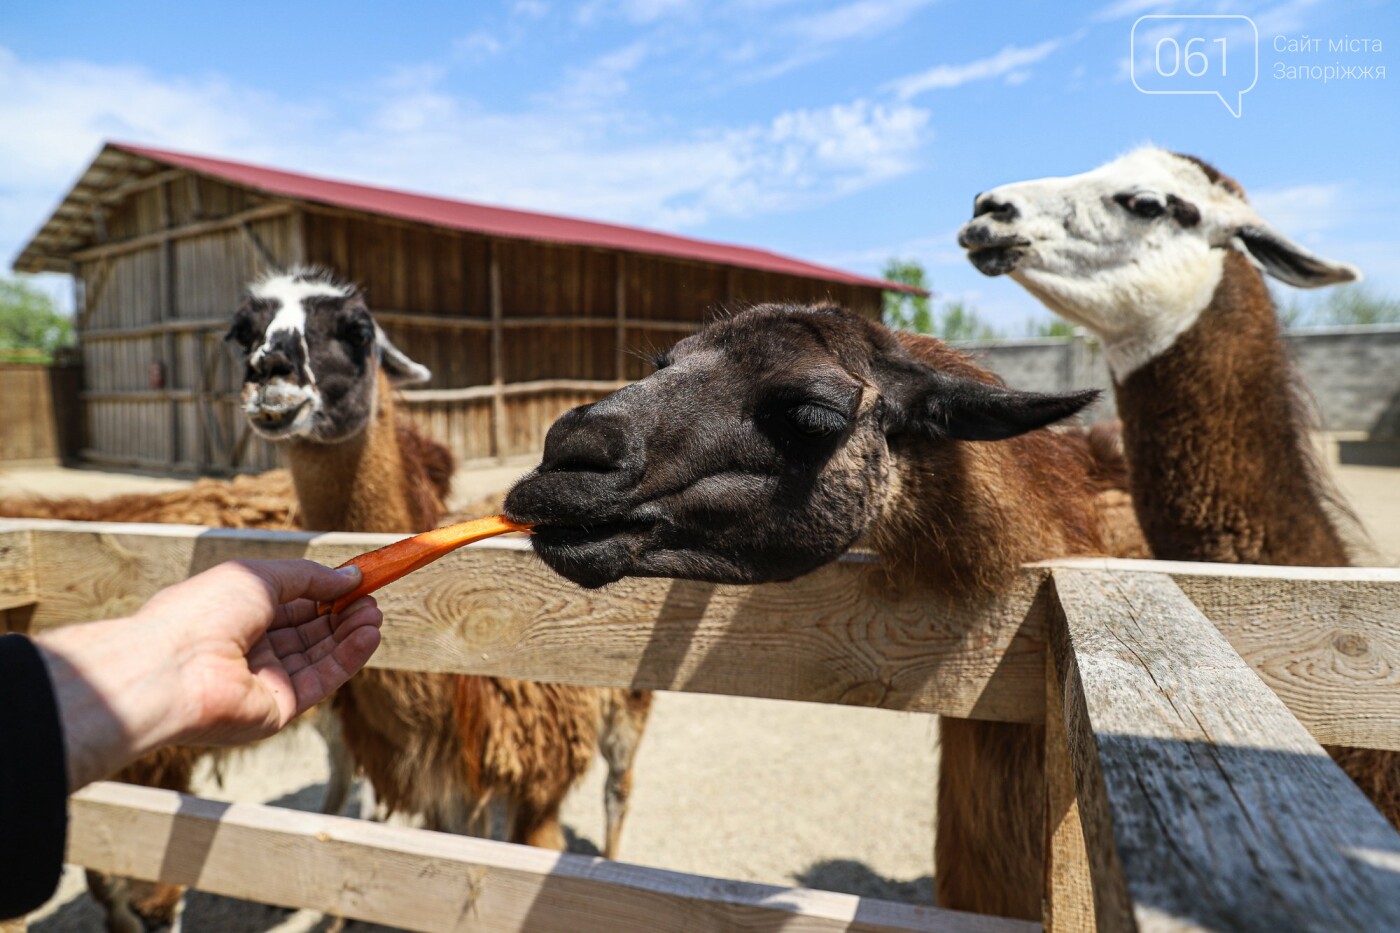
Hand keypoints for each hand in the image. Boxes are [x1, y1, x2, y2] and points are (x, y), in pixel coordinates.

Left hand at [141, 560, 383, 746]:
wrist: (170, 669)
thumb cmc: (203, 612)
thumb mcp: (260, 577)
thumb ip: (309, 578)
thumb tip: (351, 576)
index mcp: (236, 615)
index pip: (291, 605)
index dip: (325, 594)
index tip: (358, 582)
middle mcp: (250, 649)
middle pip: (308, 631)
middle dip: (342, 614)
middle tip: (372, 600)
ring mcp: (264, 681)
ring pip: (318, 655)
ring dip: (350, 634)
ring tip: (375, 614)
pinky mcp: (278, 709)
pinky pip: (320, 680)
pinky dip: (348, 658)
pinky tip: (369, 635)